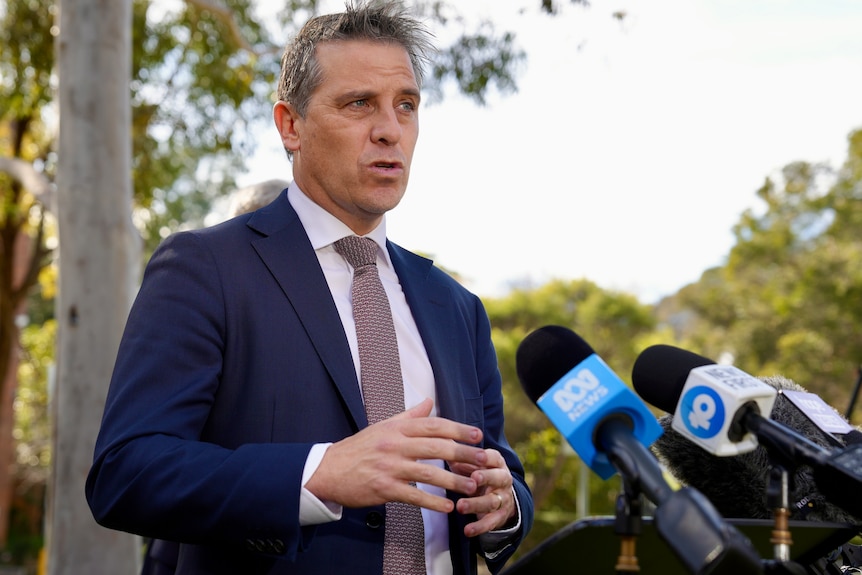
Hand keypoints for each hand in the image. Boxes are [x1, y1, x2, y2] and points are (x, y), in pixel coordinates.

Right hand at [305, 398, 485, 512]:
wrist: (327, 471)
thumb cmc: (358, 448)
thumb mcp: (382, 427)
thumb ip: (408, 416)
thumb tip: (429, 402)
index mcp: (396, 429)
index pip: (433, 425)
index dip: (457, 429)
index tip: (477, 434)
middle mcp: (394, 445)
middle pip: (436, 447)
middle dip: (463, 453)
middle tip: (483, 459)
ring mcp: (389, 467)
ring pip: (429, 473)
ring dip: (454, 480)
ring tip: (473, 486)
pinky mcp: (384, 489)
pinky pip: (413, 496)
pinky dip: (432, 502)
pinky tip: (448, 506)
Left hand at [450, 449, 515, 536]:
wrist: (500, 495)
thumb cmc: (478, 471)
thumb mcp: (471, 461)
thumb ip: (457, 452)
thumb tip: (437, 436)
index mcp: (496, 462)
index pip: (494, 457)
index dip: (486, 457)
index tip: (478, 457)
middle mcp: (503, 479)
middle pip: (498, 477)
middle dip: (486, 478)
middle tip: (473, 479)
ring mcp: (503, 498)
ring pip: (492, 501)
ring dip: (476, 504)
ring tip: (460, 506)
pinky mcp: (500, 516)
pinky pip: (491, 522)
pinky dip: (480, 527)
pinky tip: (467, 530)